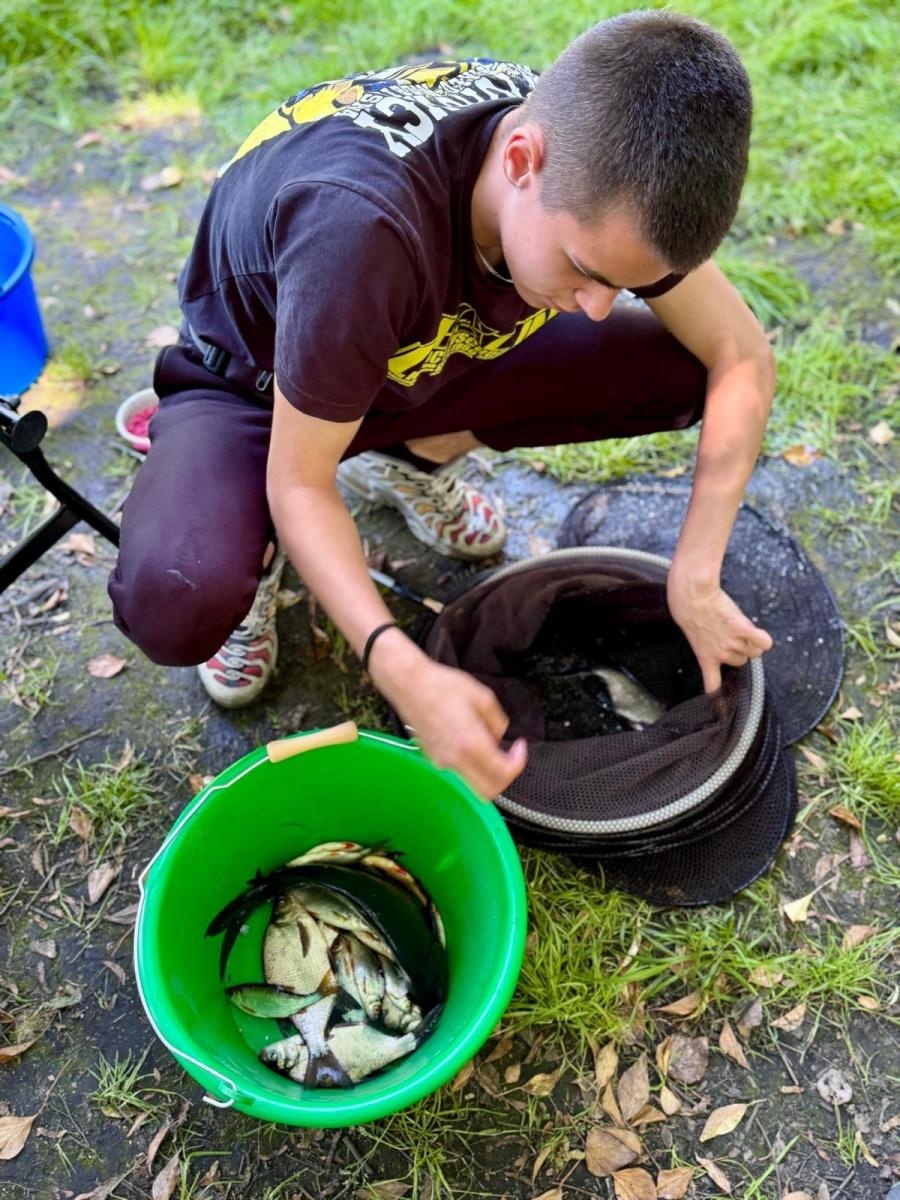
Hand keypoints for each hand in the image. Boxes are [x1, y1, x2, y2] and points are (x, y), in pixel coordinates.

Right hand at [371, 646, 526, 799]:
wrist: (410, 684)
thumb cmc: (442, 686)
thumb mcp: (482, 696)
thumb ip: (498, 722)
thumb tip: (499, 737)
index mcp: (471, 743)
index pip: (503, 772)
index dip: (519, 763)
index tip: (520, 747)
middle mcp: (455, 760)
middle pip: (488, 792)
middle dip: (506, 778)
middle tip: (511, 758)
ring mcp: (442, 763)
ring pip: (472, 788)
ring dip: (488, 778)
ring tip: (493, 754)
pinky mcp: (433, 759)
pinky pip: (458, 775)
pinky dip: (472, 770)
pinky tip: (474, 749)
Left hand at [667, 573, 772, 693]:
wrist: (692, 597)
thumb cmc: (690, 611)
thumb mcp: (696, 635)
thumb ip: (711, 645)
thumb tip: (728, 649)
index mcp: (705, 658)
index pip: (713, 685)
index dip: (719, 700)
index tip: (722, 712)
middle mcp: (720, 654)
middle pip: (742, 660)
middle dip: (741, 649)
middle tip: (730, 633)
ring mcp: (732, 643)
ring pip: (754, 651)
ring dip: (751, 640)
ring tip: (737, 626)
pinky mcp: (742, 630)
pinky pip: (763, 642)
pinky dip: (763, 639)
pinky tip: (758, 633)